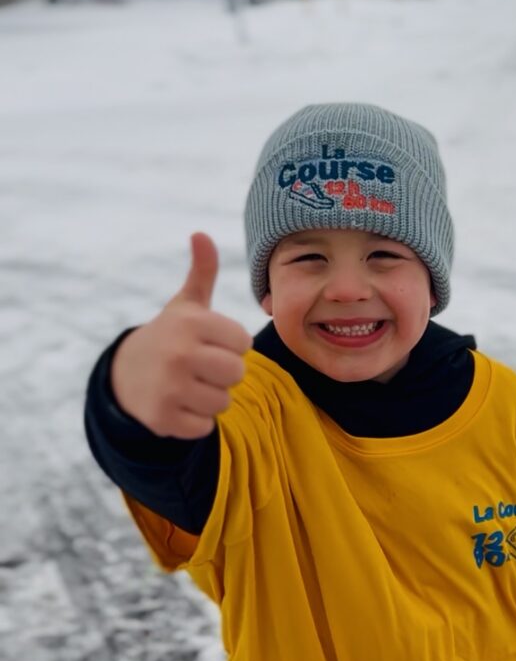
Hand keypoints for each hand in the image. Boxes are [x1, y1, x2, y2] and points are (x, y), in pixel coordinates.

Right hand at [110, 233, 252, 438]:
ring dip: (211, 398)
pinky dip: (196, 420)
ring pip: (224, 402)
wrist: (125, 376)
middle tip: (201, 367)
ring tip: (189, 384)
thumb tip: (201, 234)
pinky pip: (205, 426)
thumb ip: (201, 273)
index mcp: (191, 323)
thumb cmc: (171, 337)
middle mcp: (179, 353)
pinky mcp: (164, 418)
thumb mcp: (185, 305)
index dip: (230, 346)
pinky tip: (178, 403)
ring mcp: (170, 387)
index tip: (209, 343)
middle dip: (224, 373)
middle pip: (237, 373)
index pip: (243, 343)